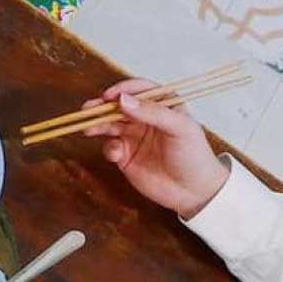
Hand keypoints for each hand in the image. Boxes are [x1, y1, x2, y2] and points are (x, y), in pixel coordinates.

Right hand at [81, 79, 229, 218]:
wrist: (194, 192)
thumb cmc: (193, 155)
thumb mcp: (179, 128)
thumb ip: (152, 112)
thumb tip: (122, 100)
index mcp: (163, 105)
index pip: (140, 90)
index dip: (123, 90)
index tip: (110, 96)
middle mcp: (146, 118)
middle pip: (119, 107)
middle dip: (102, 108)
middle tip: (88, 110)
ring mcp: (134, 137)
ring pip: (110, 125)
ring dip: (98, 126)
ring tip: (89, 129)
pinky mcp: (125, 156)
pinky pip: (110, 147)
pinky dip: (109, 149)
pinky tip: (116, 155)